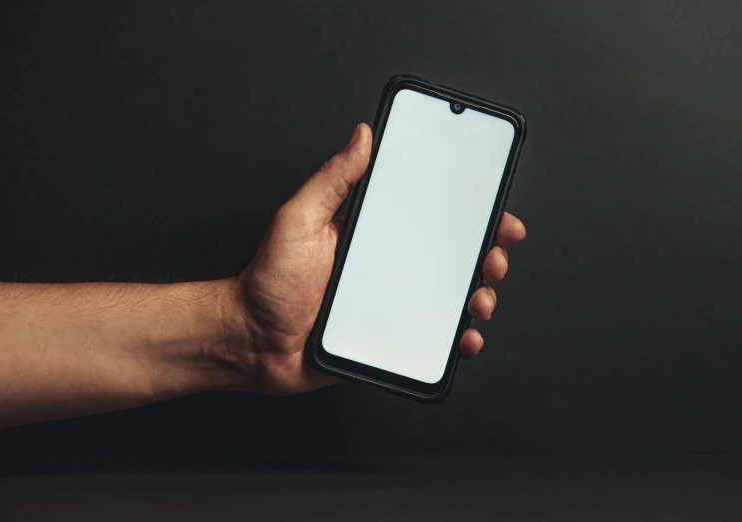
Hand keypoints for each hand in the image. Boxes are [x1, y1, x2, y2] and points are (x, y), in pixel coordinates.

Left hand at [226, 123, 525, 394]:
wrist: (249, 343)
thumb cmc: (266, 282)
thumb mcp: (298, 220)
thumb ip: (332, 180)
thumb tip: (362, 136)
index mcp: (370, 234)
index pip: (427, 217)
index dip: (466, 213)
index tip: (494, 209)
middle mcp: (385, 267)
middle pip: (449, 257)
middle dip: (484, 254)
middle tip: (493, 257)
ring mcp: (389, 304)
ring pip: (448, 298)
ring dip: (477, 296)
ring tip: (480, 299)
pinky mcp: (387, 338)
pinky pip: (431, 338)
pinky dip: (456, 339)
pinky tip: (463, 338)